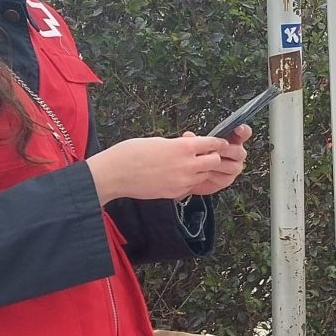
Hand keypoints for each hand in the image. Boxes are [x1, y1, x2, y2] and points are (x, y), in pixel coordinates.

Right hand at [86, 130, 238, 204]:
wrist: (115, 174)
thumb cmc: (132, 152)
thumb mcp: (160, 141)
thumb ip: (179, 145)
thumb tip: (191, 146)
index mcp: (183, 147)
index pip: (212, 144)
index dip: (218, 143)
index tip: (220, 143)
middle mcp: (187, 165)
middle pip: (215, 161)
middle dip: (212, 157)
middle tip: (206, 154)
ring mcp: (182, 181)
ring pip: (204, 175)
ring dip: (201, 170)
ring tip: (189, 165)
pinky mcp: (175, 193)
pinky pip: (191, 186)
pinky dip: (189, 181)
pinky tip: (177, 176)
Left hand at [187, 124, 250, 195]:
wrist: (191, 175)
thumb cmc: (198, 155)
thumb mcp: (196, 144)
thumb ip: (194, 139)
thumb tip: (188, 135)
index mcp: (233, 140)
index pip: (244, 133)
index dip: (243, 131)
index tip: (238, 128)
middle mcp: (237, 153)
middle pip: (238, 151)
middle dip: (225, 150)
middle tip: (213, 150)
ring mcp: (234, 167)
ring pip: (232, 165)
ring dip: (217, 163)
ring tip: (204, 162)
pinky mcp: (228, 179)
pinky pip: (224, 177)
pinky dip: (213, 174)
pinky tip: (203, 171)